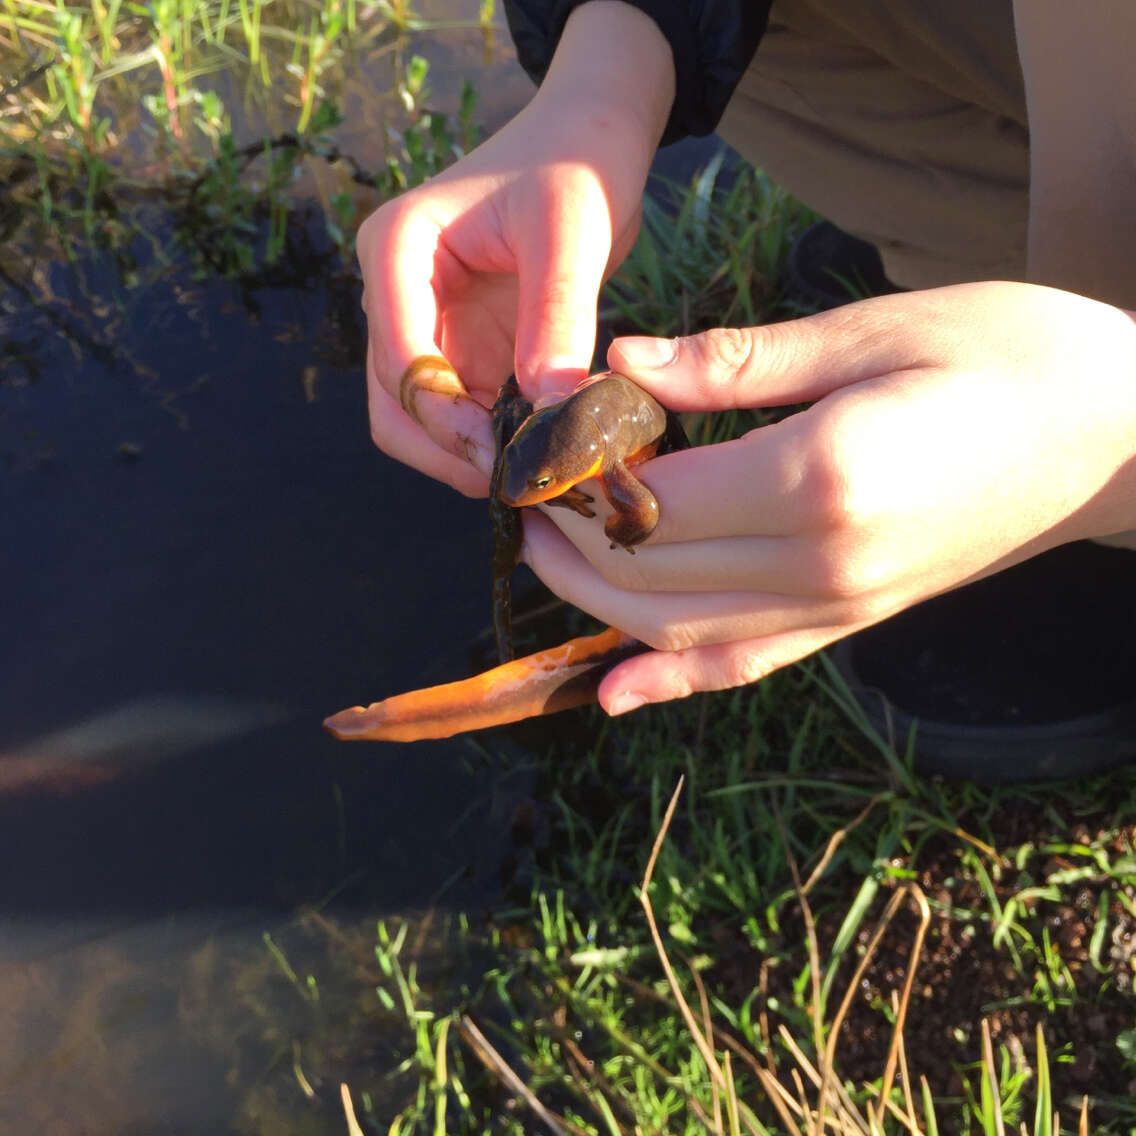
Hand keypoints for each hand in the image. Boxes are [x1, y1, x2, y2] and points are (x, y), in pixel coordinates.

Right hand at [356, 2, 673, 495]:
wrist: (591, 139)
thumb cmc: (577, 160)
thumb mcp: (572, 230)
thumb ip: (557, 318)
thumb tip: (550, 414)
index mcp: (397, 250)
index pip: (400, 360)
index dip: (447, 420)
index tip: (508, 455)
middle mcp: (398, 294)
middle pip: (397, 405)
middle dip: (451, 450)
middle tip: (523, 481)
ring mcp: (428, 326)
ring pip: (425, 422)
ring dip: (474, 454)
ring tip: (541, 472)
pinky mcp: (464, 348)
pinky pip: (467, 414)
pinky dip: (499, 440)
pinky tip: (547, 451)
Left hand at [520, 281, 1135, 712]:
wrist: (1123, 437)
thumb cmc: (1012, 355)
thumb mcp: (873, 330)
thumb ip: (736, 363)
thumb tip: (621, 365)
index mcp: (822, 478)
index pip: (652, 498)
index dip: (575, 475)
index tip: (535, 440)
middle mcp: (823, 564)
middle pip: (650, 574)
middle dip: (567, 539)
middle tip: (521, 492)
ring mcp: (840, 607)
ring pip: (680, 631)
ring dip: (596, 603)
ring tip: (545, 552)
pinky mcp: (853, 622)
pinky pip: (746, 665)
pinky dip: (674, 680)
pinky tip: (617, 692)